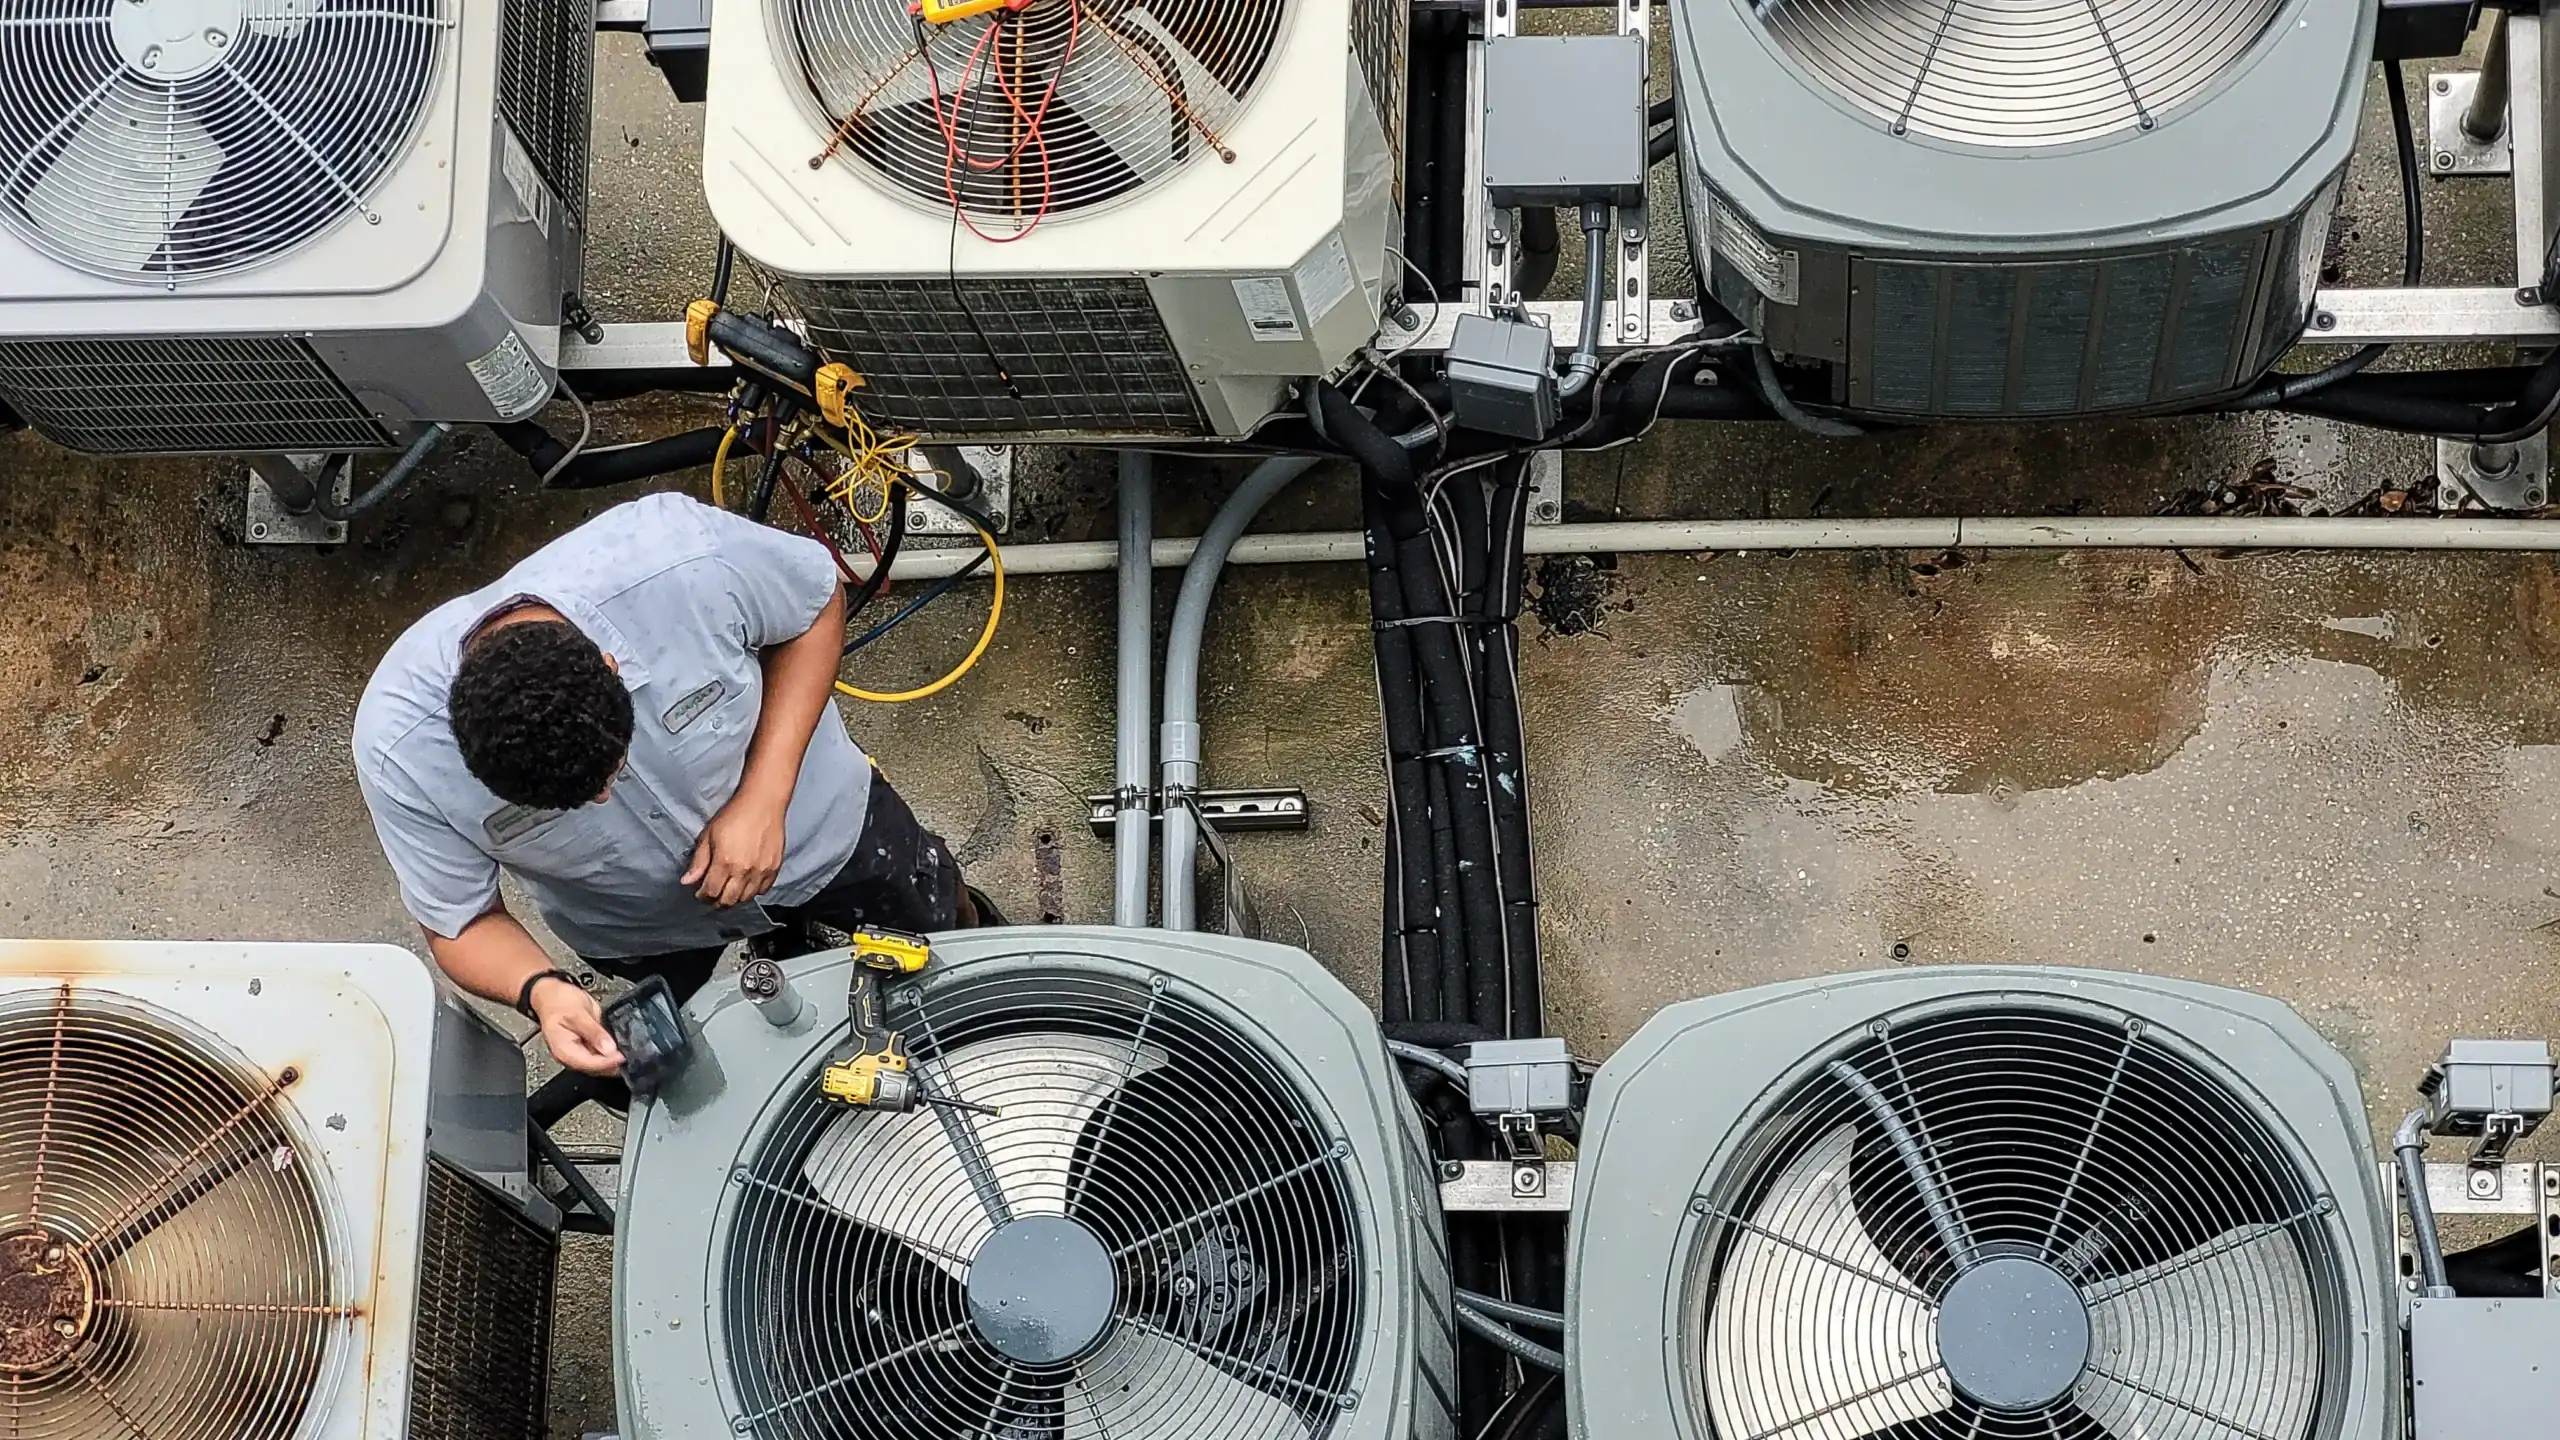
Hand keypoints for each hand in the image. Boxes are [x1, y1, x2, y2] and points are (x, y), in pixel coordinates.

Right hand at [531, 978, 622, 1075]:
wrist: (552, 994)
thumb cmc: (558, 1002)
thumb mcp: (578, 1014)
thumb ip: (594, 1032)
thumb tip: (608, 1049)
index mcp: (564, 1051)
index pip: (589, 1064)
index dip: (607, 1062)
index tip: (622, 1057)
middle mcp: (571, 1056)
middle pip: (595, 1068)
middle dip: (612, 1064)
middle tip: (629, 1055)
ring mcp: (579, 1052)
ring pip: (599, 1064)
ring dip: (612, 1059)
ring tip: (627, 1051)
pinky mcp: (586, 1047)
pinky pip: (600, 1054)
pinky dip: (610, 1052)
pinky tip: (620, 1046)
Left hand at [684, 791, 787, 907]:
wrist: (763, 803)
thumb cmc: (734, 815)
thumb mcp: (709, 835)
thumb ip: (699, 861)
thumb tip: (687, 881)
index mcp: (725, 862)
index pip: (711, 892)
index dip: (702, 896)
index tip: (700, 892)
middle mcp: (744, 871)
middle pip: (728, 901)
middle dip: (717, 902)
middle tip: (712, 896)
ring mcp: (761, 871)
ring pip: (746, 898)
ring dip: (734, 898)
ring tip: (728, 890)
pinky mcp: (774, 868)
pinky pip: (763, 890)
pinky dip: (753, 891)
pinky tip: (746, 883)